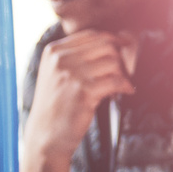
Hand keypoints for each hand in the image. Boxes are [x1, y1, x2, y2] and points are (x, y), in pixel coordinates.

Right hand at [24, 30, 133, 161]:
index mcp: (53, 51)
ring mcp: (72, 74)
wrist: (45, 136)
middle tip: (124, 72)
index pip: (91, 35)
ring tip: (121, 85)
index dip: (112, 41)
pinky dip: (126, 86)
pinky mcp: (84, 91)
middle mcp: (61, 59)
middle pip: (105, 45)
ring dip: (123, 74)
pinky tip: (126, 92)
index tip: (123, 50)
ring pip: (113, 61)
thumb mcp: (56, 74)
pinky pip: (116, 80)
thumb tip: (113, 42)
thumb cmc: (56, 107)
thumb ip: (76, 57)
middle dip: (120, 58)